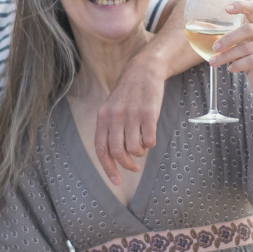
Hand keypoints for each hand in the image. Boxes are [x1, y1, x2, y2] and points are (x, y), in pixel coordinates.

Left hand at [93, 56, 165, 185]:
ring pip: (134, 149)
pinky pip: (149, 141)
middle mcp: (115, 117)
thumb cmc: (128, 94)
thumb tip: (115, 157)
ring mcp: (132, 115)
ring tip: (142, 145)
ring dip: (140, 153)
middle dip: (126, 165)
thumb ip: (110, 129)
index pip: (102, 149)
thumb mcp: (112, 108)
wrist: (144, 70)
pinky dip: (150, 144)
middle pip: (118, 152)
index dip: (108, 168)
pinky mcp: (148, 114)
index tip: (116, 181)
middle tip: (134, 168)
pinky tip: (150, 137)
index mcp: (103, 117)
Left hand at [206, 0, 252, 95]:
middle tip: (214, 47)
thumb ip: (233, 38)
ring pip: (246, 47)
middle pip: (247, 29)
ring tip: (214, 62)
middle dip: (228, 38)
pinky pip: (251, 61)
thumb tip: (208, 35)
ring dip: (227, 56)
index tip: (226, 9)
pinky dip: (238, 65)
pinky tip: (230, 69)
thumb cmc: (251, 61)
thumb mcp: (243, 45)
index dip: (240, 6)